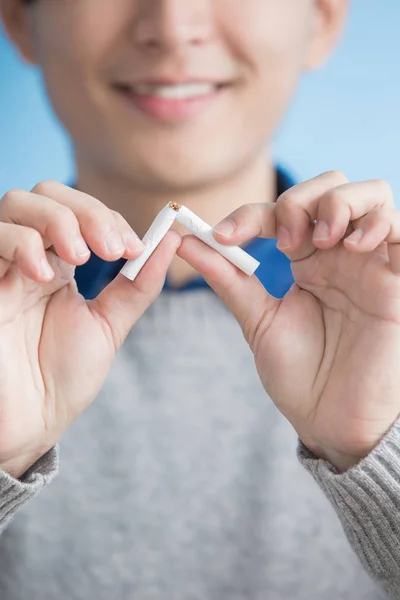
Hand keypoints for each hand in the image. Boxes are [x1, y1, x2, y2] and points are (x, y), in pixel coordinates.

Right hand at [0, 181, 179, 478]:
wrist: (31, 420)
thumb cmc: (64, 376)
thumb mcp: (110, 325)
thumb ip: (138, 284)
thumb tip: (172, 240)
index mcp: (60, 263)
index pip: (80, 209)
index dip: (109, 218)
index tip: (133, 250)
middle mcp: (29, 257)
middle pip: (46, 193)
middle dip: (85, 211)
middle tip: (109, 250)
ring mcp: (3, 266)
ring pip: (16, 203)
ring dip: (57, 220)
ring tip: (80, 258)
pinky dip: (21, 243)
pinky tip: (44, 276)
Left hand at [178, 171, 399, 471]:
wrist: (330, 420)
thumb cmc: (298, 375)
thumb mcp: (258, 320)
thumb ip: (228, 278)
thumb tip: (184, 241)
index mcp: (305, 260)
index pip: (281, 210)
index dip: (251, 213)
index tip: (222, 235)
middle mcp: (338, 253)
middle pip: (329, 185)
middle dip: (299, 201)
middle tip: (283, 242)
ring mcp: (371, 262)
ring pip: (369, 193)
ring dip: (338, 204)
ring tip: (318, 241)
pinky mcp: (398, 279)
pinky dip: (377, 222)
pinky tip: (351, 246)